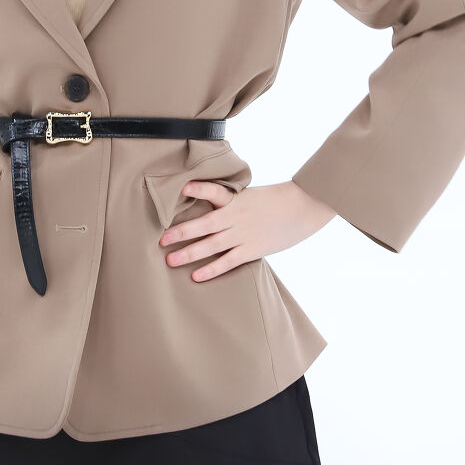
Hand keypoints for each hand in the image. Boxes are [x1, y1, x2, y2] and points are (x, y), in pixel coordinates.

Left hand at [158, 179, 336, 280]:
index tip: (182, 188)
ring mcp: (243, 234)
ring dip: (189, 253)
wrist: (302, 208)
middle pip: (204, 225)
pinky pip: (227, 262)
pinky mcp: (251, 250)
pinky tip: (195, 276)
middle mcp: (235, 216)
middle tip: (161, 240)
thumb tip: (211, 205)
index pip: (214, 191)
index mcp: (235, 199)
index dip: (199, 189)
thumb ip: (230, 202)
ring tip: (170, 260)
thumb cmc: (275, 200)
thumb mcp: (250, 195)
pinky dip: (211, 270)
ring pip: (211, 246)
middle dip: (181, 232)